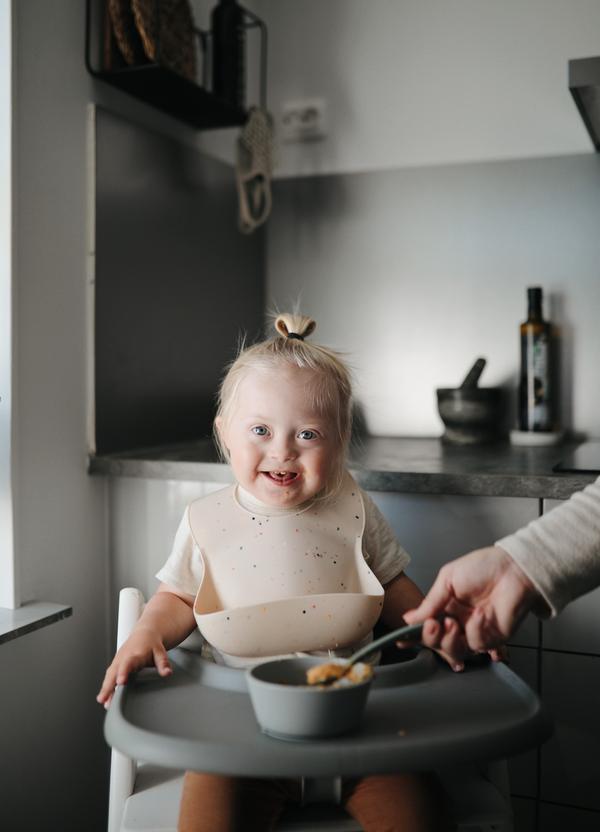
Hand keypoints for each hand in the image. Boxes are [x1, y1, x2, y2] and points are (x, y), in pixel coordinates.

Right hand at [96, 626, 172, 707]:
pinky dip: (106, 687)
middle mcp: (123, 658)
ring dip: (105, 689)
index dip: (123, 672)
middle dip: (108, 685)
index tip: (121, 682)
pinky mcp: (116, 665)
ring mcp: (118, 661)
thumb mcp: (160, 651)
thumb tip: (167, 673)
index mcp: (134, 653)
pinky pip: (109, 677)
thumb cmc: (151, 643)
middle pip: (114, 672)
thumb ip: (163, 663)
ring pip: (109, 676)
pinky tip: (106, 699)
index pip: (127, 663)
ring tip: (103, 702)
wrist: (145, 633)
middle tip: (104, 698)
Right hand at [403, 546, 538, 661]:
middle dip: (431, 637)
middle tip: (432, 625)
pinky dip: (475, 630)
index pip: (427, 625)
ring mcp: (476, 630)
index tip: (403, 640)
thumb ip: (430, 602)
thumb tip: (410, 618)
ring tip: (450, 623)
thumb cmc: (484, 567)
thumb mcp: (448, 579)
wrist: (512, 568)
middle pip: (438, 642)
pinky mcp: (494, 637)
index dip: (415, 635)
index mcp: (446, 606)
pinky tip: (478, 615)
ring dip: (449, 639)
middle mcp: (459, 621)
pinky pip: (477, 643)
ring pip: (456, 649)